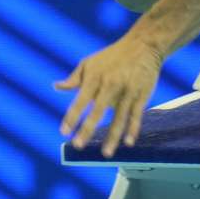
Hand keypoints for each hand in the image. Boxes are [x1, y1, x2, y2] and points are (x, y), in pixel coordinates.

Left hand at [54, 34, 163, 156]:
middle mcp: (110, 84)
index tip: (63, 132)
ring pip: (119, 117)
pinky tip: (128, 142)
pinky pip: (136, 114)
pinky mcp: (141, 94)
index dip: (72, 117)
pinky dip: (132, 128)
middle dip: (87, 128)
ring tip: (106, 154)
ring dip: (112, 136)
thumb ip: (74, 78)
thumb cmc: (112, 56)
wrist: (143, 45)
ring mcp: (127, 90)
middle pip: (98, 111)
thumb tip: (56, 87)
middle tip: (78, 146)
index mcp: (95, 77)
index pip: (80, 100)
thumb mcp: (90, 62)